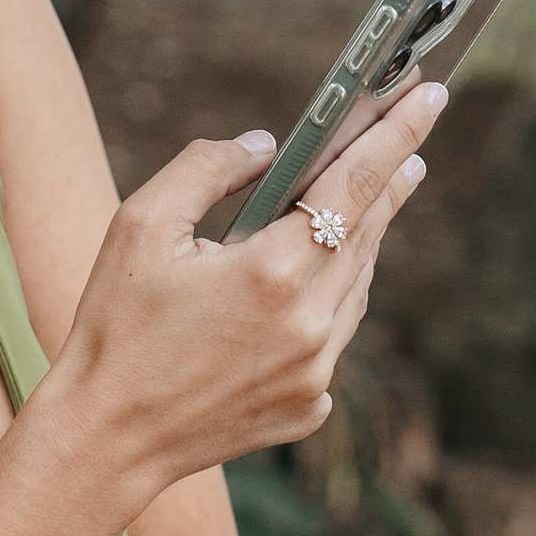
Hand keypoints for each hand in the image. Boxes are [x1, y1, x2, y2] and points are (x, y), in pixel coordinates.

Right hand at [45, 77, 444, 500]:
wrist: (104, 439)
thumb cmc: (114, 327)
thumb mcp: (140, 225)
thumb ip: (207, 168)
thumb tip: (268, 145)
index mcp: (270, 273)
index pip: (355, 185)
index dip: (396, 133)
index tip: (431, 95)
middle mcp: (308, 325)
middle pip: (366, 233)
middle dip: (390, 180)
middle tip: (410, 139)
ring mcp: (315, 374)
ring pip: (357, 287)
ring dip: (362, 239)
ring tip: (369, 199)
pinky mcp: (308, 407)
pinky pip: (335, 338)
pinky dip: (331, 301)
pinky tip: (316, 282)